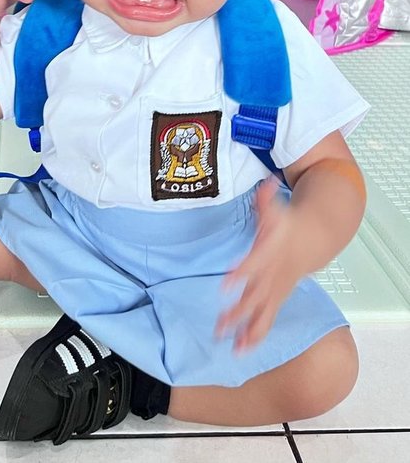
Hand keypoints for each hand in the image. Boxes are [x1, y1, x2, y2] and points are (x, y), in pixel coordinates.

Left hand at [215, 179, 303, 352]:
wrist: (313, 238)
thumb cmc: (287, 222)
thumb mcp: (276, 208)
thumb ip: (265, 199)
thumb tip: (265, 182)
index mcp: (269, 253)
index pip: (253, 265)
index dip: (240, 274)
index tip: (224, 285)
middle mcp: (272, 275)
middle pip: (254, 296)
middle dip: (238, 313)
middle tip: (219, 326)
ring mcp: (276, 290)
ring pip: (261, 314)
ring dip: (247, 332)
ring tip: (233, 349)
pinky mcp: (276, 298)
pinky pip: (267, 320)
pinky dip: (256, 336)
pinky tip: (241, 350)